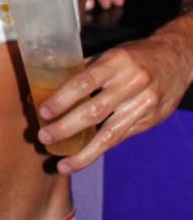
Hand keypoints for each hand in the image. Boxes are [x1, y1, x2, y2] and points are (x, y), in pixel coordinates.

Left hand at [35, 35, 188, 173]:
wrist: (175, 59)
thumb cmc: (133, 55)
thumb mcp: (109, 54)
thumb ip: (83, 71)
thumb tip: (46, 87)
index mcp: (116, 62)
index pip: (84, 82)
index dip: (62, 98)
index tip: (43, 111)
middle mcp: (132, 84)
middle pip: (94, 111)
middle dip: (66, 128)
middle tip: (44, 137)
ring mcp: (143, 105)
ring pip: (111, 134)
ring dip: (84, 152)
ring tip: (63, 164)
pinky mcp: (150, 121)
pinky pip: (121, 138)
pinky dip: (100, 149)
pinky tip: (83, 157)